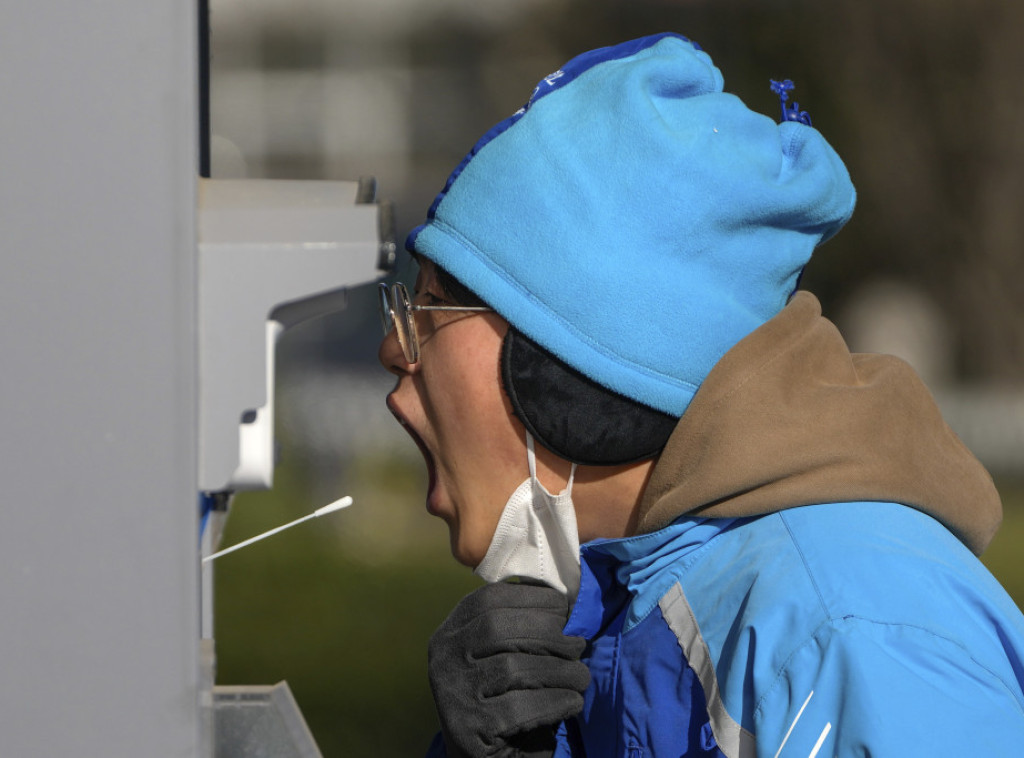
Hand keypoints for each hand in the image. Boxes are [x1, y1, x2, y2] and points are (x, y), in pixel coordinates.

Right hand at [428, 582, 589, 757]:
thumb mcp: (505, 653)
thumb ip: (522, 625)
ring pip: (513, 667)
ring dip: (559, 671)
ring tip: (580, 678)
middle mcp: (443, 658)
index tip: (564, 609)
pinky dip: (555, 701)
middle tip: (578, 646)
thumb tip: (566, 601)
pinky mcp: (467, 728)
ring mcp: (451, 693)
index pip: (488, 599)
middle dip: (548, 633)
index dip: (531, 598)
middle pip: (498, 627)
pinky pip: (519, 708)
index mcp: (451, 632)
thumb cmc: (508, 696)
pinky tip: (572, 703)